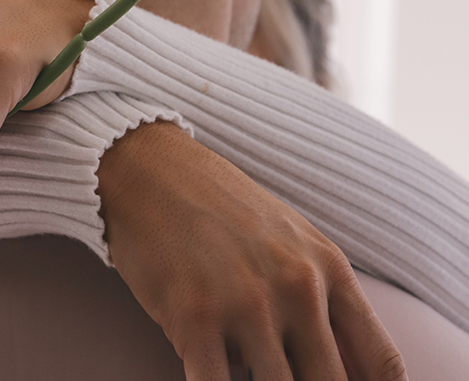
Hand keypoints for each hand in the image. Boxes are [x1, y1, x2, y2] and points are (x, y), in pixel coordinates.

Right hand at [97, 122, 406, 379]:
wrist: (149, 169)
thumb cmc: (216, 207)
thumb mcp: (290, 239)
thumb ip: (321, 296)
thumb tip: (343, 364)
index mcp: (329, 271)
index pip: (380, 364)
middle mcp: (298, 290)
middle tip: (278, 376)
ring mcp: (247, 305)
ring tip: (237, 365)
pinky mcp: (194, 318)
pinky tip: (207, 375)